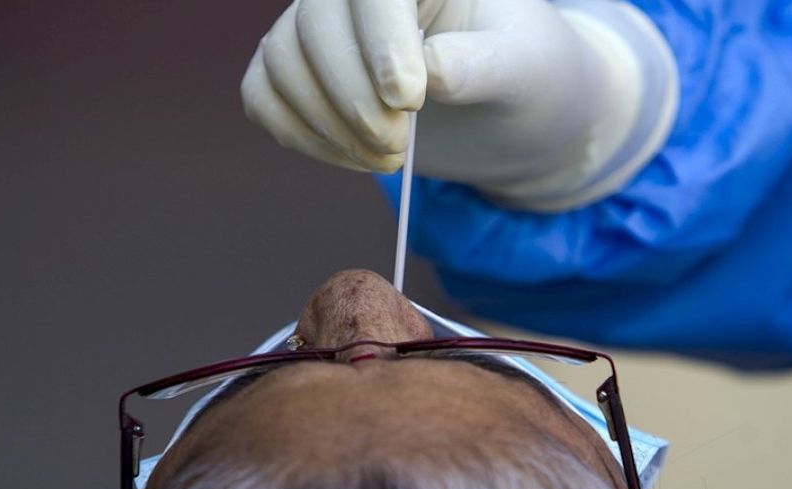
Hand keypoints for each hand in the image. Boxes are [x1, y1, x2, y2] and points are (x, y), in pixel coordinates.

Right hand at [241, 0, 677, 209]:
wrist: (512, 116)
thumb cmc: (528, 79)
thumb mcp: (525, 70)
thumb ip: (479, 65)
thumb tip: (426, 70)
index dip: (379, 40)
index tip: (407, 101)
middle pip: (315, 25)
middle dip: (352, 98)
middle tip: (397, 149)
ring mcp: (323, 29)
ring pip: (282, 62)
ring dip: (325, 124)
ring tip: (385, 159)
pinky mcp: (301, 74)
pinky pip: (263, 95)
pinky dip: (297, 134)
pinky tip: (349, 156)